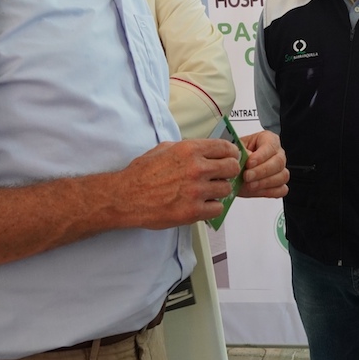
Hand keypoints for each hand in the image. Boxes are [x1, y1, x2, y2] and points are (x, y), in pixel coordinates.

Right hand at [119, 139, 240, 228]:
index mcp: (190, 150)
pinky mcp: (193, 211)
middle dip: (228, 171)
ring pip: (227, 189)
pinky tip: (202, 204)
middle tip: (221, 176)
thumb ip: (188, 148)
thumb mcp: (164, 148)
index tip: (231, 158)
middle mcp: (196, 168)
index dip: (231, 153)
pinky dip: (212, 207)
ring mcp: (196, 191)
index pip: (226, 147)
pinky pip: (218, 208)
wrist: (126, 197)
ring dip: (219, 190)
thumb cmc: (142, 173)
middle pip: (232, 167)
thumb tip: (206, 150)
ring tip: (207, 192)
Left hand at [237, 131, 288, 198]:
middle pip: (279, 162)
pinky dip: (270, 192)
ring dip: (265, 183)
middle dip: (262, 171)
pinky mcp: (279, 185)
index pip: (270, 146)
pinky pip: (281, 190)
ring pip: (282, 176)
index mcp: (268, 139)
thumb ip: (242, 151)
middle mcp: (277, 153)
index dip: (260, 156)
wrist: (232, 171)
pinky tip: (257, 190)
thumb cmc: (236, 156)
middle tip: (247, 176)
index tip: (249, 163)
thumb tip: (248, 156)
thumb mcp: (235, 149)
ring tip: (249, 185)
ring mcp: (280, 170)